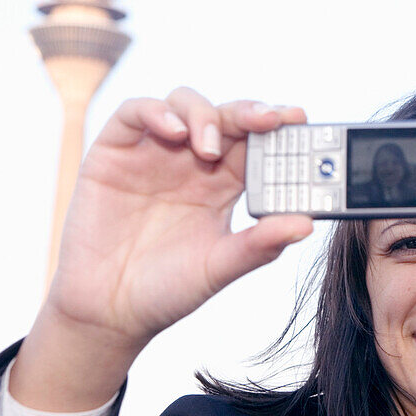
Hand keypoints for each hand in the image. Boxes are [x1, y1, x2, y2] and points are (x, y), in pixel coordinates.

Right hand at [10, 88, 312, 409]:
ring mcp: (154, 151)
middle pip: (225, 116)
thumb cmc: (167, 290)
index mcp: (224, 183)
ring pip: (185, 104)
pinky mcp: (114, 151)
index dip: (278, 126)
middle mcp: (192, 160)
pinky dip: (157, 112)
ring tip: (209, 148)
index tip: (299, 120)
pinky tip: (174, 133)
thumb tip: (307, 224)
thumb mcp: (219, 267)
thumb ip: (259, 245)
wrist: (108, 311)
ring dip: (204, 116)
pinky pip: (134, 112)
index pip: (256, 142)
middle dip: (249, 112)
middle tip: (269, 120)